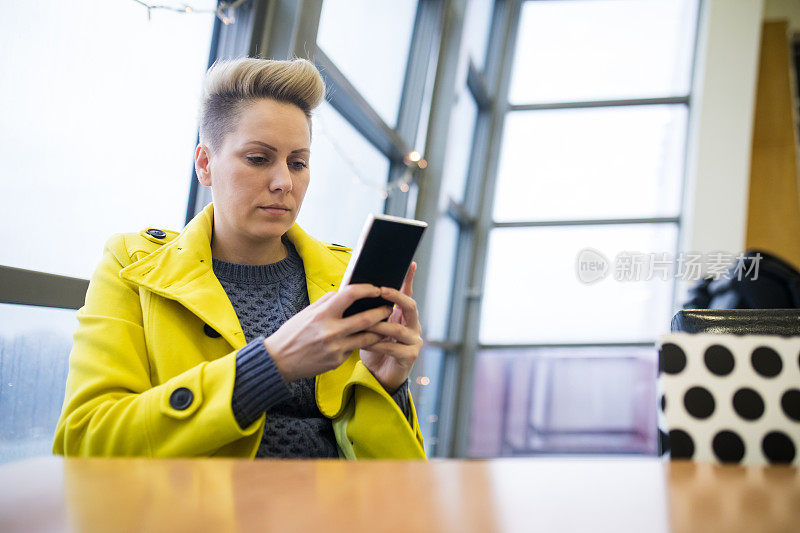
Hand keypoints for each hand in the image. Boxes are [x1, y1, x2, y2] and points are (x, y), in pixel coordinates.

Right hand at [265, 284, 392, 381]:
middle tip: (389, 307)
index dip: (367, 289)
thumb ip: (327, 302)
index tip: (376, 289)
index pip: (350, 295)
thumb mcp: (307, 312)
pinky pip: (354, 349)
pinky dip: (360, 343)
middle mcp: (331, 331)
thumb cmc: (293, 333)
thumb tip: (346, 292)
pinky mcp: (337, 361)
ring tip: (385, 324)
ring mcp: (336, 348)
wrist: (279, 362)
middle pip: (366, 318)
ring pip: (367, 337)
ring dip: (379, 330)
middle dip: (382, 311)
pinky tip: (364, 339)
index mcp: (322, 314)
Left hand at [359, 262, 422, 393]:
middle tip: (381, 291)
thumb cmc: (372, 347)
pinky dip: (379, 345)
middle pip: (410, 306)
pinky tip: (367, 343)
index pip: (407, 293)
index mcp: (403, 315)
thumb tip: (352, 290)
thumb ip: (368, 311)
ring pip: (398, 329)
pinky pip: (393, 348)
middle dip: (396, 297)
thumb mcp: (369, 326)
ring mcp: (414, 341)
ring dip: (380, 325)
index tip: (410, 263)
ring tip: (366, 323)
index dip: (409, 279)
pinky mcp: (410, 356)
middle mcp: (412, 325)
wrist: (378, 375)